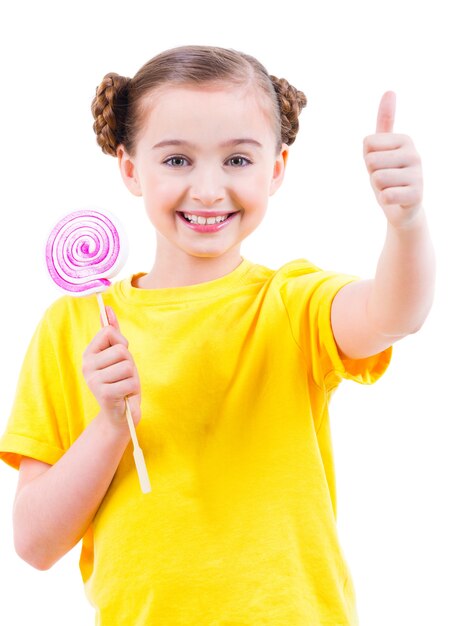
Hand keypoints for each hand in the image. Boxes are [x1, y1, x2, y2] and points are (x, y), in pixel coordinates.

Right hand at [82, 306, 140, 426]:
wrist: (120, 414)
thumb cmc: (121, 380)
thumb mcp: (118, 355)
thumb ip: (112, 332)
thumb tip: (106, 307)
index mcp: (88, 354)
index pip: (108, 332)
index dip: (121, 342)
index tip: (119, 356)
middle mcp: (86, 366)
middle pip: (121, 350)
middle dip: (129, 362)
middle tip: (123, 375)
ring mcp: (93, 381)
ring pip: (127, 366)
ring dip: (132, 376)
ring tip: (124, 385)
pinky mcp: (104, 395)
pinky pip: (130, 382)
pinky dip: (133, 389)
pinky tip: (125, 395)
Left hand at [363, 91, 423, 228]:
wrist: (402, 208)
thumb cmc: (389, 174)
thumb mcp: (382, 148)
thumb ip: (385, 121)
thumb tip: (390, 90)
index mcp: (404, 139)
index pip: (368, 144)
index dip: (368, 158)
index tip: (381, 164)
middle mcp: (414, 154)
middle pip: (371, 160)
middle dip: (372, 174)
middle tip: (385, 179)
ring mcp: (418, 174)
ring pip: (377, 178)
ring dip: (378, 188)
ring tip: (390, 188)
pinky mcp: (416, 195)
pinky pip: (386, 195)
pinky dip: (385, 200)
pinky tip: (394, 200)